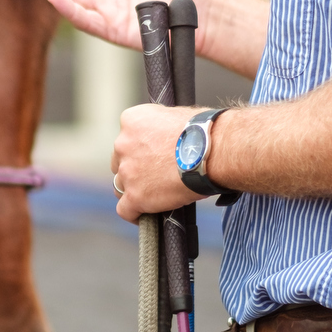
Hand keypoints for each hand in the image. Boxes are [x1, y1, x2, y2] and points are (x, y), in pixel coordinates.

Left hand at [111, 102, 205, 220]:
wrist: (210, 150)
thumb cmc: (203, 131)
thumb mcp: (174, 116)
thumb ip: (160, 128)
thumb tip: (167, 138)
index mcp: (132, 121)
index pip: (127, 139)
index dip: (139, 150)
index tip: (151, 157)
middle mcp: (123, 144)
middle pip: (120, 162)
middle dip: (133, 169)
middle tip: (153, 176)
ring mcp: (128, 171)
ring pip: (121, 185)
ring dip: (133, 190)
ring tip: (150, 196)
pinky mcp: (135, 195)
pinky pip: (125, 210)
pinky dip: (134, 214)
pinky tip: (143, 215)